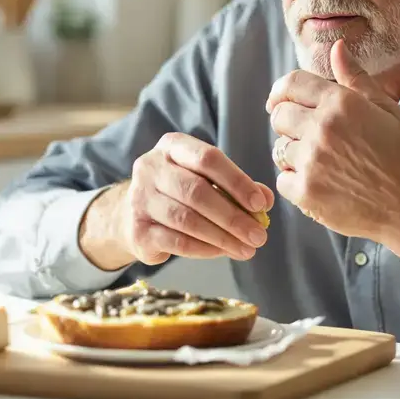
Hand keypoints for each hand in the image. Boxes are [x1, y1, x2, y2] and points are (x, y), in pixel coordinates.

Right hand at [119, 133, 273, 264]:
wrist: (133, 215)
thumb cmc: (179, 193)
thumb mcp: (205, 179)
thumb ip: (235, 186)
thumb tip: (267, 200)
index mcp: (172, 146)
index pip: (208, 158)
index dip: (237, 181)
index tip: (261, 204)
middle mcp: (150, 168)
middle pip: (197, 191)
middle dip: (233, 216)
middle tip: (259, 235)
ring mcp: (140, 199)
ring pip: (187, 219)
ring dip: (222, 237)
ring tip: (247, 249)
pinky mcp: (137, 230)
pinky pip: (177, 241)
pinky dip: (205, 249)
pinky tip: (223, 252)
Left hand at [265, 39, 399, 241]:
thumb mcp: (385, 108)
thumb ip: (355, 77)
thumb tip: (336, 47)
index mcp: (340, 103)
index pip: (291, 84)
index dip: (281, 91)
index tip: (279, 101)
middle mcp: (321, 128)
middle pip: (279, 115)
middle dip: (289, 122)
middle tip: (308, 135)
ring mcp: (311, 161)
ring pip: (279, 149)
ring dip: (293, 154)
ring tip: (319, 162)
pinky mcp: (305, 191)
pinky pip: (282, 179)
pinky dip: (295, 182)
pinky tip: (318, 182)